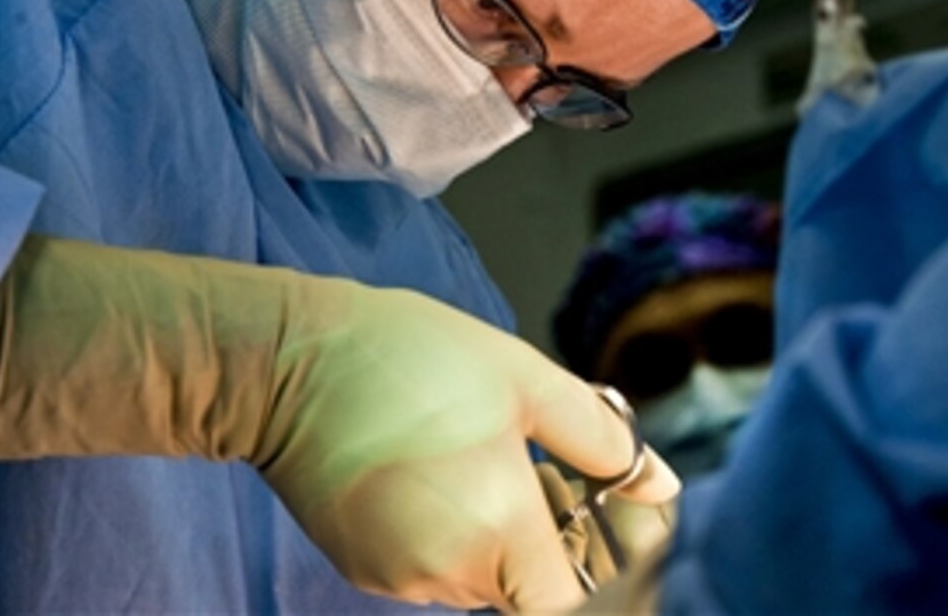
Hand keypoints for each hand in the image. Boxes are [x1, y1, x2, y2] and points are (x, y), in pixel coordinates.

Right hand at [0, 235, 679, 611]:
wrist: (287, 360)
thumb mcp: (522, 377)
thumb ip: (601, 439)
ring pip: (482, 577)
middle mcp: (448, 572)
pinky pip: (435, 567)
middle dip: (550, 539)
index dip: (603, 569)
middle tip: (535, 465)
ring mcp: (399, 579)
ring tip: (475, 456)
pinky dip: (452, 534)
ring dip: (500, 534)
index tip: (602, 522)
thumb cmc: (408, 356)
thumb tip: (660, 487)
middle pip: (529, 589)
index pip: (575, 603)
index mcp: (498, 527)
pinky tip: (434, 472)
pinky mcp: (366, 569)